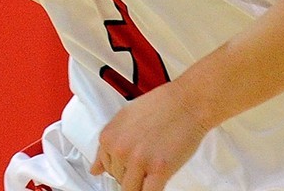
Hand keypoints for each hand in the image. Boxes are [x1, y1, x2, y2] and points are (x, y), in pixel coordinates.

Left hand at [89, 81, 208, 190]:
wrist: (188, 102)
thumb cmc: (162, 105)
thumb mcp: (125, 117)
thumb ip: (110, 144)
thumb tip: (96, 168)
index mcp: (109, 137)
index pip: (105, 166)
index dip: (119, 166)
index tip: (127, 166)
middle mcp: (120, 149)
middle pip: (118, 178)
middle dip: (131, 174)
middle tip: (146, 161)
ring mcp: (139, 161)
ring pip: (130, 190)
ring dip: (141, 184)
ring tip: (152, 168)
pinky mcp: (159, 170)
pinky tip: (156, 183)